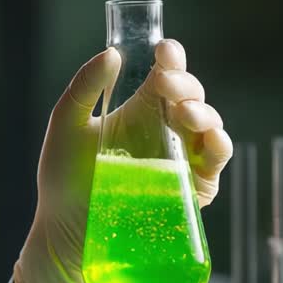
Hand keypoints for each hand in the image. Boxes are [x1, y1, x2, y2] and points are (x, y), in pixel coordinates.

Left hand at [13, 40, 231, 282]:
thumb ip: (84, 88)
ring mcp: (180, 159)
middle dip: (184, 84)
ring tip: (183, 112)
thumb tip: (113, 53)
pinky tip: (209, 139)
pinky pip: (215, 163)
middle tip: (166, 84)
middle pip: (190, 96)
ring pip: (208, 125)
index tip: (164, 50)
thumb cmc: (63, 181)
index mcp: (139, 110)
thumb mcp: (65, 126)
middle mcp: (164, 131)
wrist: (66, 233)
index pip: (165, 74)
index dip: (171, 57)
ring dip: (202, 112)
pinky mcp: (191, 190)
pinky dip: (218, 146)